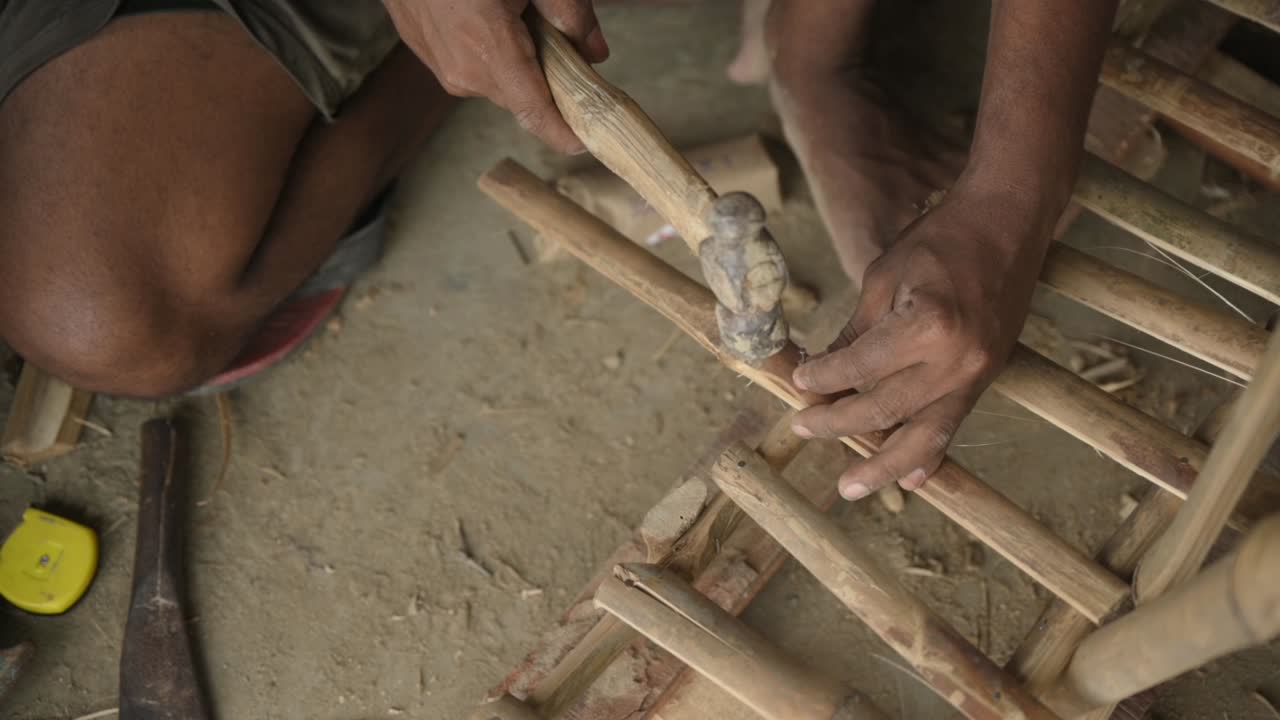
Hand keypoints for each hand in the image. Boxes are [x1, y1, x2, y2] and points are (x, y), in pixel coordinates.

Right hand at [383, 0, 607, 152]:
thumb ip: (570, 12)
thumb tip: (595, 53)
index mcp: (489, 49)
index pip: (536, 113)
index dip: (565, 134)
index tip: (587, 142)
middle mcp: (461, 69)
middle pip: (521, 95)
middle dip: (546, 79)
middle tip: (563, 44)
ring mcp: (437, 62)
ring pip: (495, 78)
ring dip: (514, 58)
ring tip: (515, 13)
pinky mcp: (422, 49)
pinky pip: (469, 62)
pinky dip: (487, 46)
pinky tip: (484, 9)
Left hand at [790, 182, 1055, 499]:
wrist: (1008, 222)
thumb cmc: (941, 239)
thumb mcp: (884, 279)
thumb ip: (854, 333)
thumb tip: (819, 373)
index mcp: (928, 325)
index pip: (861, 367)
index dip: (823, 378)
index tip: (798, 382)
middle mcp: (956, 359)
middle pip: (886, 410)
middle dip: (838, 424)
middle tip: (803, 427)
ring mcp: (977, 374)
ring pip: (924, 436)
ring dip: (884, 465)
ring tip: (850, 487)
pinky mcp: (987, 378)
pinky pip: (952, 425)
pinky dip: (928, 453)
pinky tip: (909, 477)